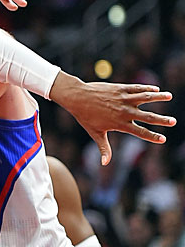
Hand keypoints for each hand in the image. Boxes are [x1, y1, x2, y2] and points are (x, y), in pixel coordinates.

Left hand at [50, 72, 175, 165]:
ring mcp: (123, 99)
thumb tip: (105, 163)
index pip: (140, 132)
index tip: (163, 139)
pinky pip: (136, 88)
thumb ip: (104, 148)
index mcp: (120, 124)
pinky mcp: (120, 88)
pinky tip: (155, 89)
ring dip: (158, 97)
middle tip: (173, 121)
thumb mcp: (95, 133)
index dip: (152, 136)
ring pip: (145, 98)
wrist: (77, 97)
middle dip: (161, 120)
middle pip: (147, 116)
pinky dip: (147, 88)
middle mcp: (124, 111)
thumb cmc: (85, 116)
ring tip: (170, 96)